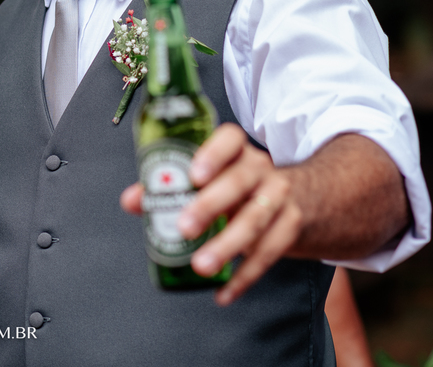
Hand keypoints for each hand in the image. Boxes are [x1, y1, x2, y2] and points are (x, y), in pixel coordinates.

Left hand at [120, 123, 301, 305]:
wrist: (302, 197)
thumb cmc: (238, 186)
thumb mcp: (211, 179)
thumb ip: (169, 186)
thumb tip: (130, 201)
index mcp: (237, 151)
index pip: (230, 139)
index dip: (212, 154)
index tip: (194, 175)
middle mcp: (261, 169)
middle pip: (238, 182)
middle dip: (210, 205)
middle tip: (184, 227)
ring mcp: (280, 197)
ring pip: (255, 219)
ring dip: (227, 245)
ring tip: (201, 265)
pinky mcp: (290, 226)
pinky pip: (270, 252)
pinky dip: (245, 276)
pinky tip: (223, 293)